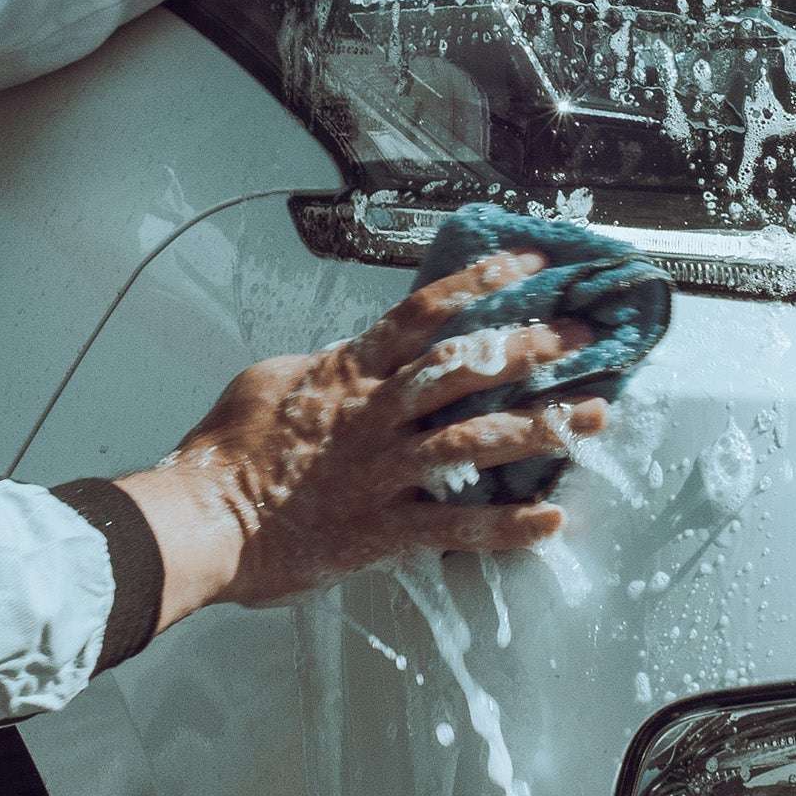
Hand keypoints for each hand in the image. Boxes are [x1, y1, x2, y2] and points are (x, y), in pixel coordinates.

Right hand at [104, 251, 608, 622]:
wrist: (201, 520)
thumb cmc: (227, 450)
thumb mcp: (271, 381)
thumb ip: (324, 365)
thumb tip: (353, 353)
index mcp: (350, 372)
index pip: (424, 314)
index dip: (480, 285)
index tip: (530, 266)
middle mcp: (375, 414)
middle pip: (466, 368)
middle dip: (531, 349)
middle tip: (586, 337)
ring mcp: (382, 471)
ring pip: (473, 439)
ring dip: (539, 428)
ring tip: (594, 419)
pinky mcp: (381, 528)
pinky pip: (453, 527)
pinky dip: (505, 526)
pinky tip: (551, 521)